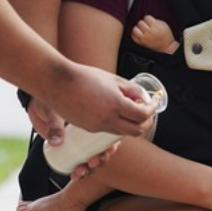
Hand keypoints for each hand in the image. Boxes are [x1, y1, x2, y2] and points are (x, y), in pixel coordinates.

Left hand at [28, 98, 120, 178]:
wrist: (39, 104)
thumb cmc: (52, 103)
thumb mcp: (56, 112)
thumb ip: (55, 125)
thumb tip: (55, 143)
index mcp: (95, 120)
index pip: (109, 136)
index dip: (111, 147)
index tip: (107, 152)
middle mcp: (90, 133)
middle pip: (102, 151)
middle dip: (100, 161)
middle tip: (92, 163)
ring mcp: (80, 143)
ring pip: (91, 159)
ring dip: (89, 169)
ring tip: (80, 172)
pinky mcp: (70, 150)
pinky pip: (77, 163)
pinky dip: (78, 172)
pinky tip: (75, 177)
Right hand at [41, 64, 155, 137]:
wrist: (59, 83)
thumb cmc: (84, 77)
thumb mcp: (112, 79)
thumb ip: (130, 89)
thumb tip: (142, 97)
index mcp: (116, 104)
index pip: (142, 115)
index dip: (151, 110)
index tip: (152, 104)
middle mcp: (108, 119)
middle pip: (136, 131)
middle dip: (146, 123)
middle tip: (147, 113)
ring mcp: (97, 126)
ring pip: (121, 133)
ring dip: (130, 125)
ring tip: (130, 112)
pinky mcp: (88, 129)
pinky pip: (107, 131)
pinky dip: (116, 125)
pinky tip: (114, 114)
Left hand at [132, 15, 177, 53]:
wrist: (166, 47)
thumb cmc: (165, 35)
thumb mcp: (163, 24)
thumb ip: (154, 20)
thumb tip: (145, 19)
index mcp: (156, 27)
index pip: (146, 17)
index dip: (149, 19)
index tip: (151, 22)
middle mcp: (149, 33)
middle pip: (140, 23)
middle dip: (144, 23)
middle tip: (148, 26)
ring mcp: (144, 39)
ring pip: (135, 29)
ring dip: (138, 28)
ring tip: (142, 30)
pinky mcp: (141, 43)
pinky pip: (133, 37)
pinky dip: (135, 34)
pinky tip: (139, 34)